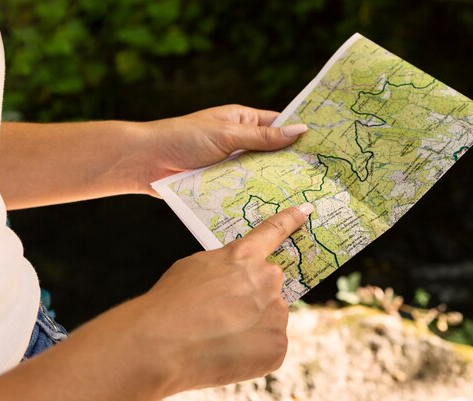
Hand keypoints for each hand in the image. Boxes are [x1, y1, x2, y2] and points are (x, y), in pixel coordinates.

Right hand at [134, 203, 313, 389]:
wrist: (162, 345)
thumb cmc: (170, 304)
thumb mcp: (194, 267)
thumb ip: (225, 267)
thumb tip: (237, 280)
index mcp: (244, 256)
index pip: (274, 231)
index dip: (291, 219)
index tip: (306, 210)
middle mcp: (267, 279)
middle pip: (269, 287)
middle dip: (253, 298)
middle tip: (224, 315)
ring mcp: (276, 313)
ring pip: (270, 319)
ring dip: (253, 327)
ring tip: (219, 338)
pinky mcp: (277, 346)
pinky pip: (269, 347)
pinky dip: (253, 353)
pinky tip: (227, 354)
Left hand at [138, 105, 307, 194]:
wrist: (146, 162)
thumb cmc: (184, 138)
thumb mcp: (227, 134)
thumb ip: (262, 137)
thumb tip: (300, 131)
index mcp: (243, 121)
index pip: (279, 124)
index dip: (300, 134)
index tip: (326, 146)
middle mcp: (240, 142)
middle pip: (273, 153)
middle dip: (293, 164)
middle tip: (322, 178)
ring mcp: (231, 165)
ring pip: (260, 175)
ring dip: (276, 184)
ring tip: (305, 197)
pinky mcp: (221, 185)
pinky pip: (244, 190)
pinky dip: (257, 197)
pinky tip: (276, 209)